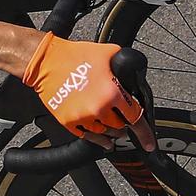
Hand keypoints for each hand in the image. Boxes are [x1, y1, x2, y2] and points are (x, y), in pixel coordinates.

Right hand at [22, 35, 151, 146]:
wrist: (47, 62)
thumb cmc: (75, 56)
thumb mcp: (108, 53)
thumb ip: (124, 66)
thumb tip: (133, 72)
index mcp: (112, 93)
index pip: (135, 118)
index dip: (144, 132)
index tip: (149, 143)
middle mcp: (99, 109)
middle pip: (120, 128)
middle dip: (124, 125)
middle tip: (124, 121)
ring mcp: (83, 118)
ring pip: (104, 134)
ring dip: (111, 133)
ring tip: (114, 130)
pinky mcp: (69, 122)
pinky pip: (87, 137)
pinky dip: (97, 140)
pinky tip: (102, 140)